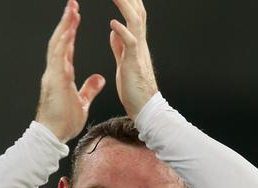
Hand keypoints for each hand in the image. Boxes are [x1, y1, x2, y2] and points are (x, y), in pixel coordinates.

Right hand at [35, 0, 105, 142]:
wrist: (53, 136)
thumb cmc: (64, 122)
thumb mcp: (82, 102)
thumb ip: (89, 88)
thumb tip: (99, 78)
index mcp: (62, 75)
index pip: (67, 48)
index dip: (71, 31)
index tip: (76, 16)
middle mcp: (55, 71)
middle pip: (60, 41)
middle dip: (66, 22)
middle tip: (73, 4)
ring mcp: (53, 75)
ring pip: (57, 45)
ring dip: (65, 27)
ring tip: (72, 10)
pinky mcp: (54, 82)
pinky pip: (58, 60)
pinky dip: (63, 45)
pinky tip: (69, 33)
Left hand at [109, 0, 157, 119]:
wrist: (144, 109)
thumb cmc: (134, 89)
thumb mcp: (123, 62)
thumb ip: (120, 46)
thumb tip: (114, 31)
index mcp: (135, 42)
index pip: (133, 14)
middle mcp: (139, 43)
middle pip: (137, 11)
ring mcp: (138, 52)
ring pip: (135, 22)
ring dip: (125, 6)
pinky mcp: (134, 64)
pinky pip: (130, 44)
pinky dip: (122, 32)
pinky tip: (113, 23)